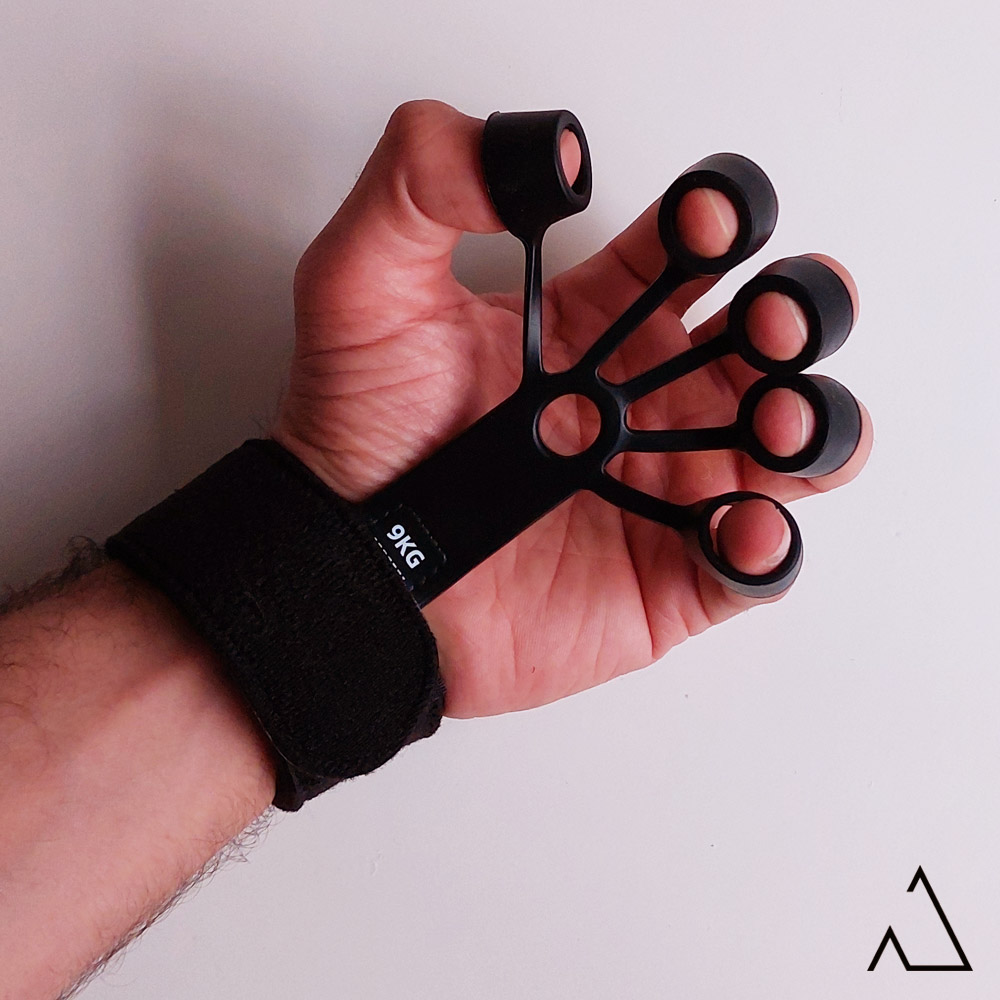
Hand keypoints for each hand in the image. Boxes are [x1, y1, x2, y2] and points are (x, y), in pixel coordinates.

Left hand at [273, 100, 871, 718]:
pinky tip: (735, 528)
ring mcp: (665, 485)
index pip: (699, 247)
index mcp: (598, 320)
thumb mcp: (361, 285)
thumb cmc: (358, 435)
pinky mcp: (667, 573)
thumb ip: (428, 179)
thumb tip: (552, 157)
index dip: (725, 215)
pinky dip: (769, 545)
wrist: (352, 568)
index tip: (702, 223)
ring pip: (800, 443)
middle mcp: (646, 395)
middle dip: (800, 310)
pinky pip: (758, 561)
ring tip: (769, 422)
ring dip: (815, 422)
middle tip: (766, 320)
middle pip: (777, 334)